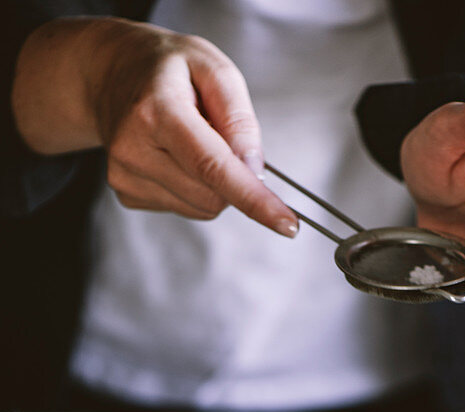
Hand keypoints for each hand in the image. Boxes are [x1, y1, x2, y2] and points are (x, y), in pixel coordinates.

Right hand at [12, 18, 296, 234]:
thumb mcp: (213, 67)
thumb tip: (254, 169)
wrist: (109, 73)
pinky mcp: (126, 193)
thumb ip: (240, 117)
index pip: (214, 168)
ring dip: (211, 182)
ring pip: (202, 208)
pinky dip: (192, 186)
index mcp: (158, 111)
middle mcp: (135, 148)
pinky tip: (172, 154)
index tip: (286, 223)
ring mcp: (126, 175)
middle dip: (232, 177)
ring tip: (188, 139)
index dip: (254, 199)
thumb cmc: (165, 68)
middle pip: (214, 196)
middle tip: (214, 134)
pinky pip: (184, 208)